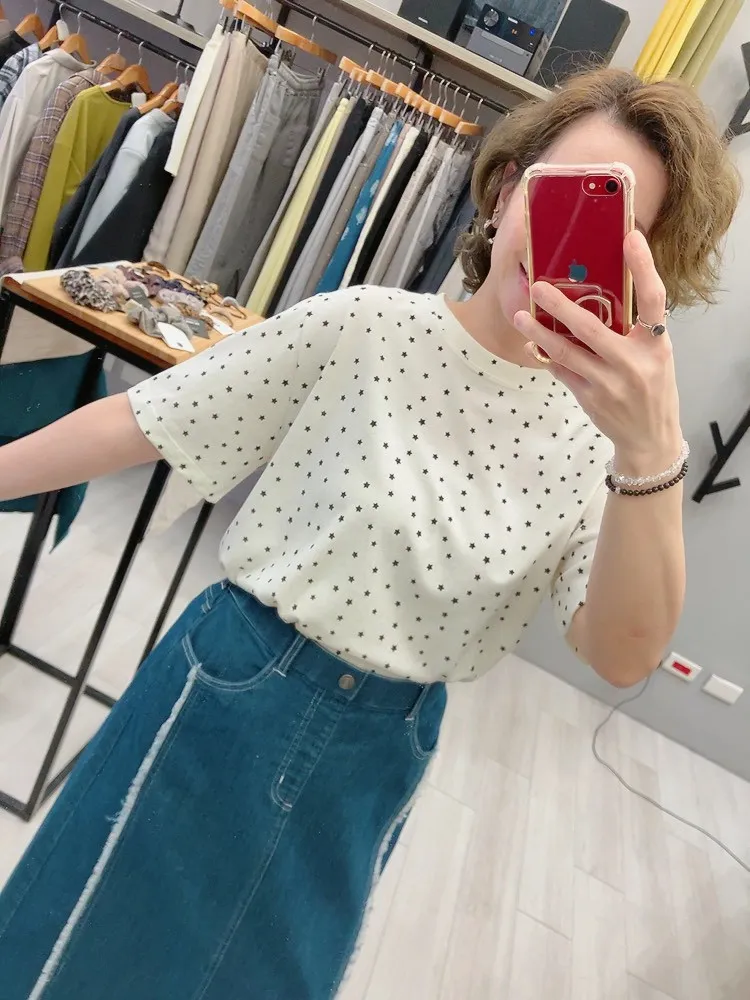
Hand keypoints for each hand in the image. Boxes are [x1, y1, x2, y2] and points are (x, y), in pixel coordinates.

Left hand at [513, 230, 682, 470]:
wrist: (650, 437)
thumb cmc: (652, 388)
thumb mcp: (655, 356)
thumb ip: (634, 329)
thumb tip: (599, 293)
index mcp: (656, 344)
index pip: (654, 298)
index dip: (644, 266)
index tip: (630, 237)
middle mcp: (633, 362)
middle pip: (592, 327)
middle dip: (561, 306)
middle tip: (538, 286)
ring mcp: (609, 383)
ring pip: (566, 352)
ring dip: (539, 332)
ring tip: (520, 315)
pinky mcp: (589, 398)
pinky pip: (561, 371)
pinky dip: (543, 356)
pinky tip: (530, 344)